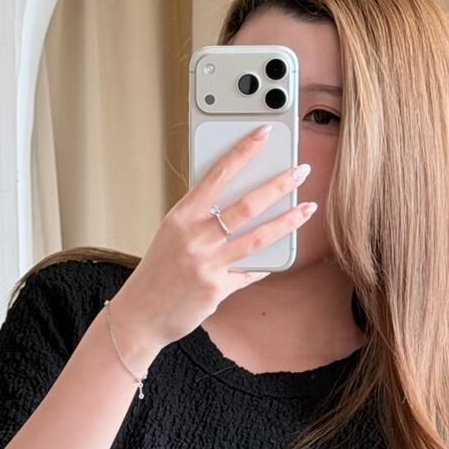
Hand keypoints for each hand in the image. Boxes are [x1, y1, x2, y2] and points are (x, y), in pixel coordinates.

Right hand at [107, 123, 317, 352]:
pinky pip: (251, 271)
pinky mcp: (218, 288)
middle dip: (279, 184)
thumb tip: (236, 202)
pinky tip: (280, 254)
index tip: (264, 133)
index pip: (217, 174)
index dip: (243, 151)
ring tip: (308, 208)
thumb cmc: (157, 272)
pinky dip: (265, 264)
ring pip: (258, 237)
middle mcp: (194, 237)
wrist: (140, 314)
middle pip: (246, 204)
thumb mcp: (172, 235)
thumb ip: (200, 219)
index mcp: (181, 216)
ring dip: (288, 220)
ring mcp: (207, 263)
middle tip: (301, 170)